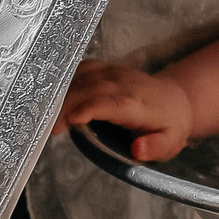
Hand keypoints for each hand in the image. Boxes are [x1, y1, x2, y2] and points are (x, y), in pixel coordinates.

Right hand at [56, 60, 194, 162]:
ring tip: (42, 113)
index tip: (70, 120)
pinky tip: (52, 96)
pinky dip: (65, 80)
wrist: (175, 100)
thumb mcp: (170, 144)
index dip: (90, 109)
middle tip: (46, 126)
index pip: (112, 103)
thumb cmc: (169, 126)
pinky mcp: (106, 69)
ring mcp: (114, 73)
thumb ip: (155, 147)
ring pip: (83, 77)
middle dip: (66, 106)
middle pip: (90, 89)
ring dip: (61, 94)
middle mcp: (125, 84)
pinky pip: (82, 69)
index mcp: (139, 104)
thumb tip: (137, 149)